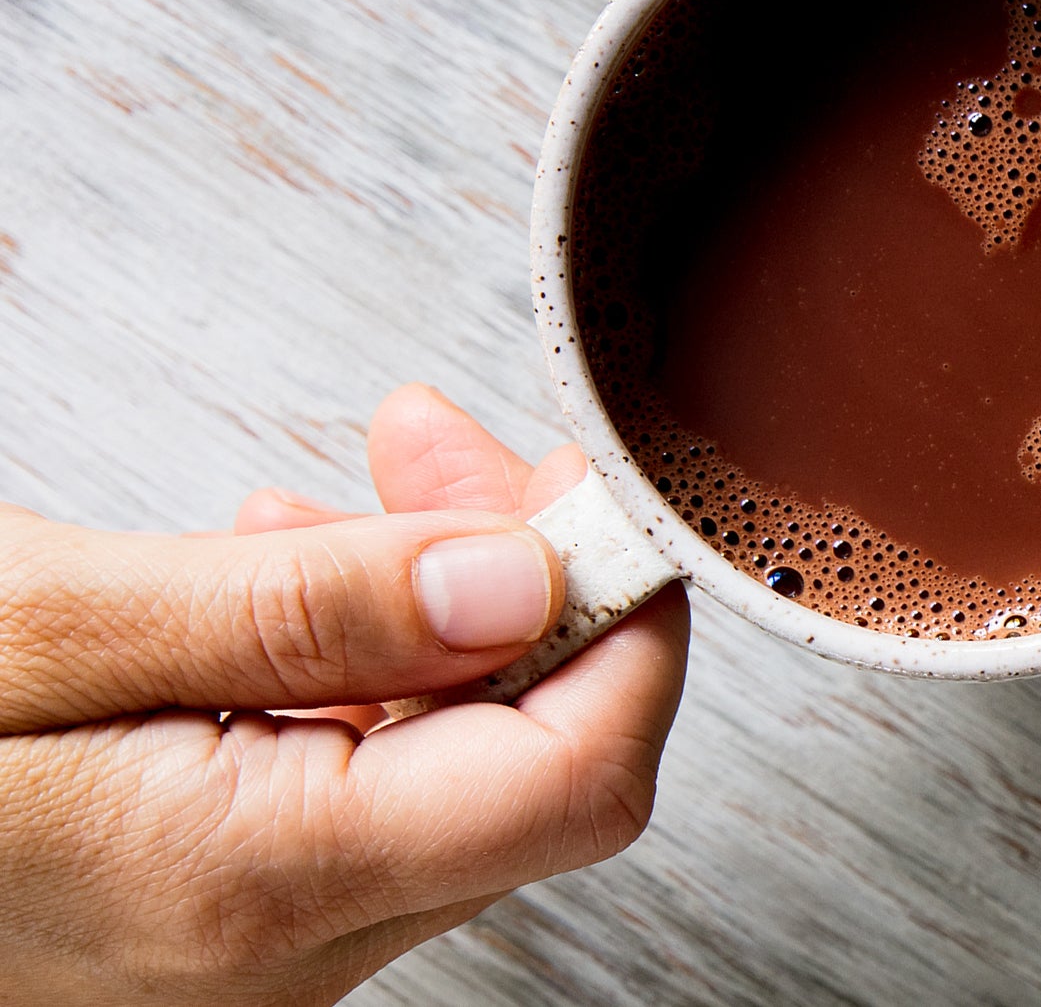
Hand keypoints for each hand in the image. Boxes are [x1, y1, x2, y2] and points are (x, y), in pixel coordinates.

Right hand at [0, 385, 687, 1003]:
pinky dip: (351, 680)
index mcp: (254, 887)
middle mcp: (276, 957)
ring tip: (350, 489)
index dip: (625, 619)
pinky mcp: (202, 924)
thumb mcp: (42, 626)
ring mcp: (245, 957)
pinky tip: (277, 584)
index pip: (581, 774)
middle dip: (525, 586)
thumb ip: (303, 611)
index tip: (585, 486)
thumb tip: (524, 573)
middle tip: (436, 441)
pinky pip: (346, 800)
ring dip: (434, 620)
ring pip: (446, 777)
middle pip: (534, 769)